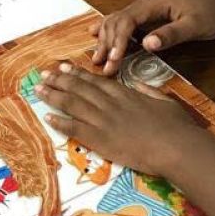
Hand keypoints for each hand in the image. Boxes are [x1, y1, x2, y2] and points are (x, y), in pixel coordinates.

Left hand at [36, 63, 201, 175]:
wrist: (176, 147)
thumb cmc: (176, 126)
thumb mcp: (164, 101)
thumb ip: (148, 91)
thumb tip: (138, 85)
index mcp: (126, 93)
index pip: (96, 80)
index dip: (77, 74)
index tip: (64, 68)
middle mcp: (110, 104)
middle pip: (79, 88)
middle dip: (59, 80)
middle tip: (44, 74)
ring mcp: (103, 121)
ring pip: (72, 104)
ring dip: (53, 96)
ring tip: (38, 90)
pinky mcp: (100, 139)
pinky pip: (74, 128)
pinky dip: (59, 122)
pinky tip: (46, 116)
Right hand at [90, 0, 214, 74]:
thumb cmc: (211, 15)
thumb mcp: (194, 26)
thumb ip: (170, 34)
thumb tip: (147, 44)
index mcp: (154, 2)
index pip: (127, 20)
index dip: (117, 40)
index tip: (113, 60)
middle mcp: (145, 2)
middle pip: (117, 21)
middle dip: (107, 43)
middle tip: (101, 66)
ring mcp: (145, 8)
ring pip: (116, 21)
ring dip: (106, 39)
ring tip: (97, 59)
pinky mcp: (148, 16)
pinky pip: (123, 22)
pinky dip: (109, 30)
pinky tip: (95, 35)